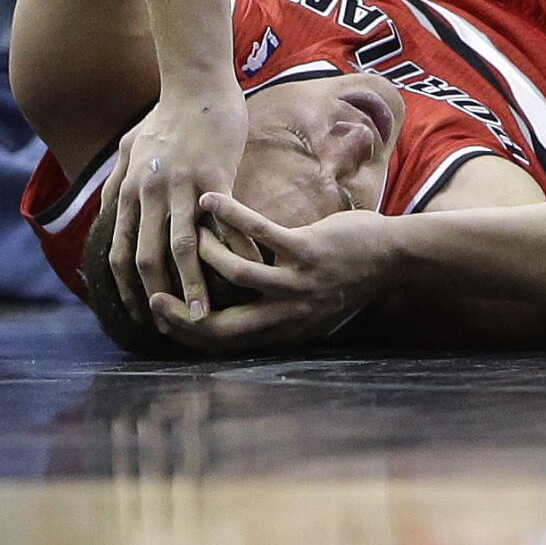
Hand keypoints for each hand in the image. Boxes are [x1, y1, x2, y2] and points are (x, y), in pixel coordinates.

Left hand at [100, 89, 247, 324]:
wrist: (195, 82)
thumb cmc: (165, 115)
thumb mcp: (129, 149)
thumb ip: (118, 184)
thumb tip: (106, 213)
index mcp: (130, 191)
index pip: (120, 251)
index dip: (128, 288)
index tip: (142, 315)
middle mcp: (150, 193)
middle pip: (148, 257)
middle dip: (160, 297)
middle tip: (174, 328)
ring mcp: (181, 186)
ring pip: (182, 247)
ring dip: (193, 286)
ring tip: (207, 316)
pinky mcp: (214, 176)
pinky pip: (223, 222)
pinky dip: (235, 250)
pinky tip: (249, 270)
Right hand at [147, 193, 396, 353]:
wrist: (393, 257)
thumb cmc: (346, 278)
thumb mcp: (308, 308)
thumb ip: (272, 314)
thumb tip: (231, 314)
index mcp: (285, 332)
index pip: (225, 343)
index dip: (187, 333)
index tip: (161, 313)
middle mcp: (290, 315)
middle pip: (222, 325)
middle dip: (182, 312)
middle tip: (153, 290)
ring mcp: (299, 283)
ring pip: (235, 274)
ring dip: (205, 252)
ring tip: (187, 232)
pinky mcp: (308, 250)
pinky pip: (259, 232)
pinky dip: (230, 216)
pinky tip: (210, 201)